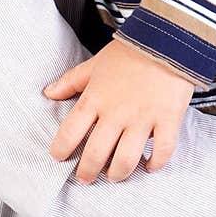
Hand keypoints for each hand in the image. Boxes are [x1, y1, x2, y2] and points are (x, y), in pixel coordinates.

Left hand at [44, 40, 194, 182]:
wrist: (168, 38)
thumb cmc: (129, 52)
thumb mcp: (95, 64)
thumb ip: (71, 81)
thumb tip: (47, 93)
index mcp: (96, 98)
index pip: (70, 131)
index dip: (61, 149)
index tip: (59, 157)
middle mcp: (117, 112)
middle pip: (96, 154)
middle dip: (87, 172)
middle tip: (85, 178)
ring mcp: (143, 118)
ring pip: (126, 160)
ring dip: (118, 174)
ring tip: (114, 176)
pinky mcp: (168, 119)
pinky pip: (162, 152)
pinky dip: (155, 164)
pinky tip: (149, 166)